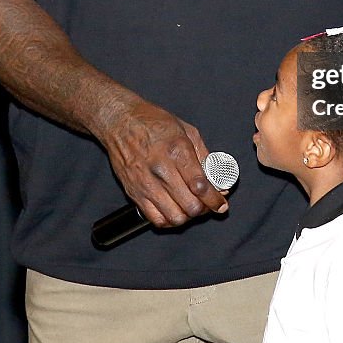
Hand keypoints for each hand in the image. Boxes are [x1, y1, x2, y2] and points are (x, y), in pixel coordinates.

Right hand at [97, 96, 227, 228]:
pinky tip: (175, 211)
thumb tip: (217, 180)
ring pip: (175, 217)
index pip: (200, 186)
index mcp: (177, 151)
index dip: (215, 199)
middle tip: (208, 204)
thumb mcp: (187, 131)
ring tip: (191, 207)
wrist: (121, 122)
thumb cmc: (154, 122)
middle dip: (205, 209)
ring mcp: (146, 184)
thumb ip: (205, 157)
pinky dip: (169, 221)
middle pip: (190, 206)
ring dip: (188, 216)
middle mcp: (161, 170)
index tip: (221, 204)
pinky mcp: (134, 193)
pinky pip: (156, 220)